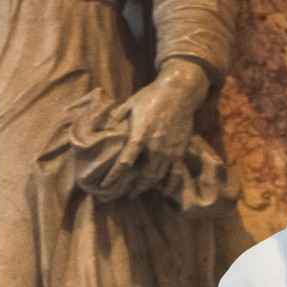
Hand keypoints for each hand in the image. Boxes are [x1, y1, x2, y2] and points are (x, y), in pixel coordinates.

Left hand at [93, 61, 211, 197]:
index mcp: (139, 136)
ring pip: (157, 176)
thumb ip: (118, 115)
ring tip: (138, 192)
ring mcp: (169, 151)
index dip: (114, 176)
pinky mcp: (180, 151)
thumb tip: (106, 123)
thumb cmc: (152, 96)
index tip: (106, 186)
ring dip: (147, 186)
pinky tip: (165, 192)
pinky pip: (176, 173)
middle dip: (133, 187)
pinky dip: (170, 185)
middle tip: (124, 194)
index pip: (124, 162)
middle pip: (143, 175)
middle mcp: (154, 148)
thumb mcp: (130, 103)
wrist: (179, 92)